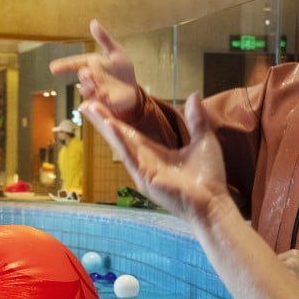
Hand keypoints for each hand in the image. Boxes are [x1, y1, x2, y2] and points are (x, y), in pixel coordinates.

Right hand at [49, 20, 140, 118]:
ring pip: (86, 90)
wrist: (132, 88)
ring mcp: (94, 91)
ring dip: (90, 88)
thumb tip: (93, 22)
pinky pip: (95, 102)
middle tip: (89, 73)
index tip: (52, 68)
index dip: (63, 65)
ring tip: (100, 88)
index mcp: (91, 64)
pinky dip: (98, 100)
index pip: (74, 63)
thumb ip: (104, 39)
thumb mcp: (115, 51)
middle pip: (82, 77)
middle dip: (84, 76)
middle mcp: (90, 77)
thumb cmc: (122, 68)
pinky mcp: (101, 102)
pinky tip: (105, 96)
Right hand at [80, 91, 232, 226]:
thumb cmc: (208, 178)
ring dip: (105, 125)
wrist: (213, 202)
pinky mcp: (145, 177)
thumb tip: (193, 95)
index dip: (116, 118)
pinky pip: (130, 155)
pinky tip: (110, 126)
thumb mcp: (203, 140)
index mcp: (155, 152)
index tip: (103, 103)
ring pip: (120, 143)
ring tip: (90, 108)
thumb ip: (196, 119)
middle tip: (85, 103)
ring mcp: (142, 170)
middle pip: (119, 136)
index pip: (130, 132)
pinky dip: (120, 140)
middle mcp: (144, 161)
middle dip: (102, 119)